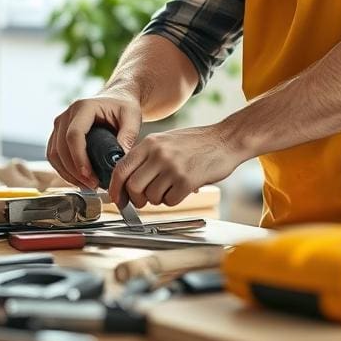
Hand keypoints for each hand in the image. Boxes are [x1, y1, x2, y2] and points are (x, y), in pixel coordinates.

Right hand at [46, 93, 141, 189]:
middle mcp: (67, 114)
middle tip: (92, 185)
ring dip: (67, 173)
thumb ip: (128, 136)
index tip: (89, 175)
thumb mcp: (132, 117)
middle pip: (61, 147)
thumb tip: (120, 161)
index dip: (79, 157)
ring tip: (87, 185)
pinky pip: (54, 156)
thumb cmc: (124, 106)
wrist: (116, 98)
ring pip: (54, 154)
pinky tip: (79, 179)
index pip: (74, 134)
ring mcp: (60, 124)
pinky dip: (64, 170)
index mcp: (84, 107)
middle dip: (74, 170)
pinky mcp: (58, 134)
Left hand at [109, 124, 243, 208]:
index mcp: (150, 143)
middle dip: (137, 199)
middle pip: (133, 187)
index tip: (117, 199)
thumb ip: (146, 157)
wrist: (225, 139)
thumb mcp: (165, 141)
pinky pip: (170, 201)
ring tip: (170, 187)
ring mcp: (173, 167)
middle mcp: (158, 154)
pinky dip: (174, 199)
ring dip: (158, 199)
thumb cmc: (196, 142)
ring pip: (151, 197)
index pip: (121, 169)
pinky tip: (182, 188)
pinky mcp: (187, 180)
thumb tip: (126, 181)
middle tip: (144, 200)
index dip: (115, 188)